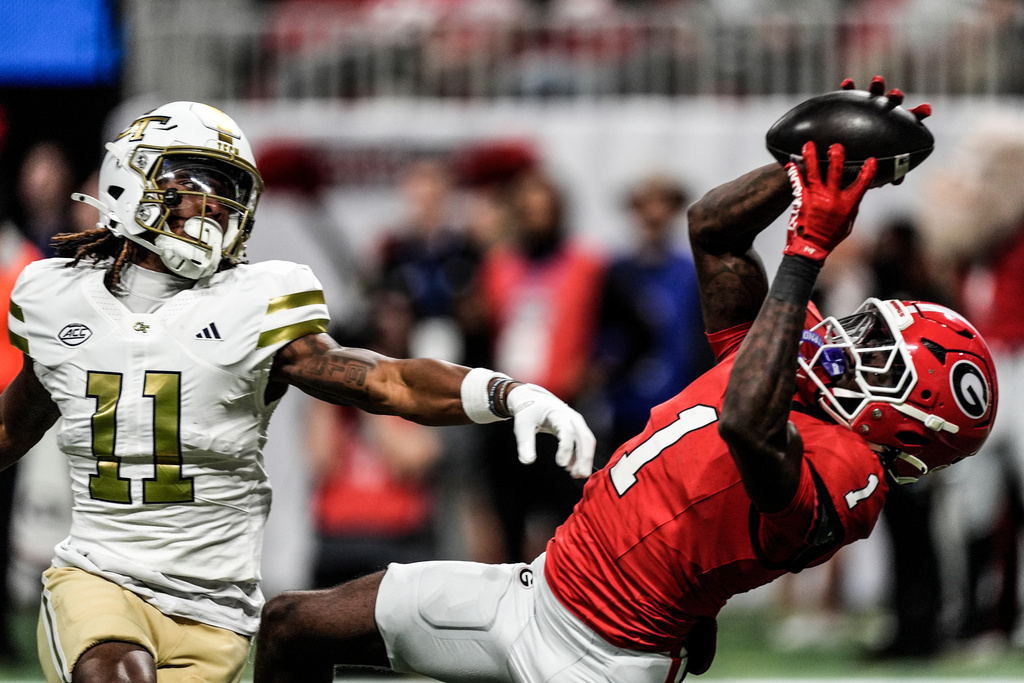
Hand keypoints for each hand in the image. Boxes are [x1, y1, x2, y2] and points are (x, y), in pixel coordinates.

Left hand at [506, 384, 594, 477]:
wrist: (532, 399)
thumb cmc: (528, 411)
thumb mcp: (522, 425)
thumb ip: (525, 443)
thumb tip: (527, 461)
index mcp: (558, 414)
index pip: (567, 431)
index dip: (566, 449)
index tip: (560, 464)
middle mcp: (571, 417)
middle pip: (584, 437)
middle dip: (585, 457)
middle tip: (579, 475)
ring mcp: (576, 422)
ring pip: (587, 441)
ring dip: (585, 458)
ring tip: (577, 475)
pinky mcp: (576, 428)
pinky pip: (583, 443)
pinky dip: (581, 456)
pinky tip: (572, 468)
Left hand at [783, 141, 875, 261]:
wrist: (810, 248)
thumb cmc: (830, 237)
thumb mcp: (847, 223)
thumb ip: (851, 206)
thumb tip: (855, 194)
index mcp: (847, 205)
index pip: (862, 184)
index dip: (868, 172)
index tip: (871, 160)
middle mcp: (833, 199)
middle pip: (837, 172)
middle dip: (837, 156)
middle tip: (836, 146)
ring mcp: (816, 198)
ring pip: (814, 172)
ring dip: (812, 157)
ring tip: (808, 145)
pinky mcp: (802, 200)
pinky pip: (797, 182)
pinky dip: (794, 172)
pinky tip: (790, 163)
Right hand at [841, 75, 931, 184]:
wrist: (831, 156)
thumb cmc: (854, 166)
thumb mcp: (872, 170)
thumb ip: (884, 172)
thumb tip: (898, 181)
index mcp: (889, 128)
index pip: (906, 119)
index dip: (917, 114)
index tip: (927, 109)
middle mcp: (878, 115)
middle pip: (890, 103)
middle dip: (894, 97)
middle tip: (896, 94)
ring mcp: (863, 109)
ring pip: (872, 95)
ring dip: (877, 87)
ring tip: (878, 81)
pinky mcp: (845, 106)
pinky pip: (846, 95)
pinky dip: (848, 88)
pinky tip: (846, 83)